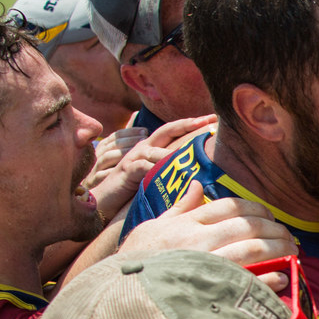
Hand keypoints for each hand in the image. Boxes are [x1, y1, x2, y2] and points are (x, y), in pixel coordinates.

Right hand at [87, 115, 215, 221]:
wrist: (105, 200)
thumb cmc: (132, 189)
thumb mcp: (155, 176)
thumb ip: (170, 168)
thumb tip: (197, 170)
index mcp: (151, 147)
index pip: (173, 130)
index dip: (191, 123)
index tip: (212, 118)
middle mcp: (143, 148)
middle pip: (166, 130)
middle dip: (187, 124)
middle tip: (208, 121)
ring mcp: (134, 158)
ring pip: (156, 148)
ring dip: (176, 148)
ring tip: (196, 148)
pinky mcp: (126, 171)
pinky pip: (143, 166)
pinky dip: (156, 167)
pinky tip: (171, 169)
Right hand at [118, 181, 297, 283]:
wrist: (117, 301)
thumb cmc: (134, 265)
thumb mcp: (151, 230)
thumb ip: (179, 208)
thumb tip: (198, 186)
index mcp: (184, 223)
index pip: (230, 206)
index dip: (256, 209)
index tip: (269, 216)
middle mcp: (196, 240)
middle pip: (248, 225)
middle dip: (274, 229)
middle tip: (288, 237)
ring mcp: (204, 266)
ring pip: (253, 249)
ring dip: (279, 250)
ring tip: (292, 253)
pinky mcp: (211, 292)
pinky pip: (249, 281)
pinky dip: (270, 278)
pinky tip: (282, 277)